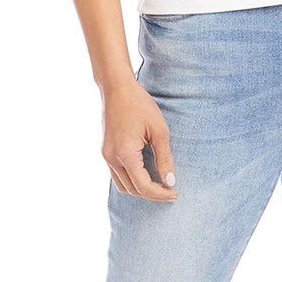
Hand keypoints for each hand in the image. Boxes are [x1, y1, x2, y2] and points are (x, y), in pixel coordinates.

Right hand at [99, 79, 178, 201]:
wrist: (117, 88)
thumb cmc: (140, 105)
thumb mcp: (159, 130)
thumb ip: (164, 158)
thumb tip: (170, 181)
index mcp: (125, 154)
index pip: (143, 186)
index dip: (160, 194)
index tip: (175, 193)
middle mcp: (112, 159)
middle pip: (133, 190)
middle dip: (152, 194)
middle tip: (171, 191)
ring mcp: (106, 156)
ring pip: (123, 186)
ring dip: (140, 189)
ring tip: (159, 185)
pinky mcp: (105, 151)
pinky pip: (117, 175)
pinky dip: (131, 180)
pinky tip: (146, 173)